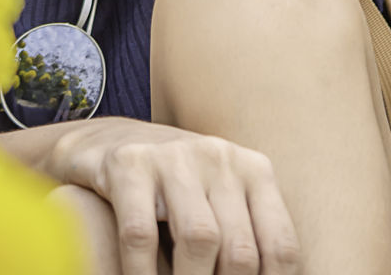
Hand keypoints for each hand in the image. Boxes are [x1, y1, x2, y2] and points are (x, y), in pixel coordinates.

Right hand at [49, 115, 301, 274]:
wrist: (109, 140)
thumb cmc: (176, 189)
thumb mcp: (220, 203)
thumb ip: (244, 240)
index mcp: (254, 170)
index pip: (280, 248)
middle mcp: (220, 156)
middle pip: (240, 251)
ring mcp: (174, 156)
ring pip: (198, 239)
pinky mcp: (129, 163)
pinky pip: (140, 234)